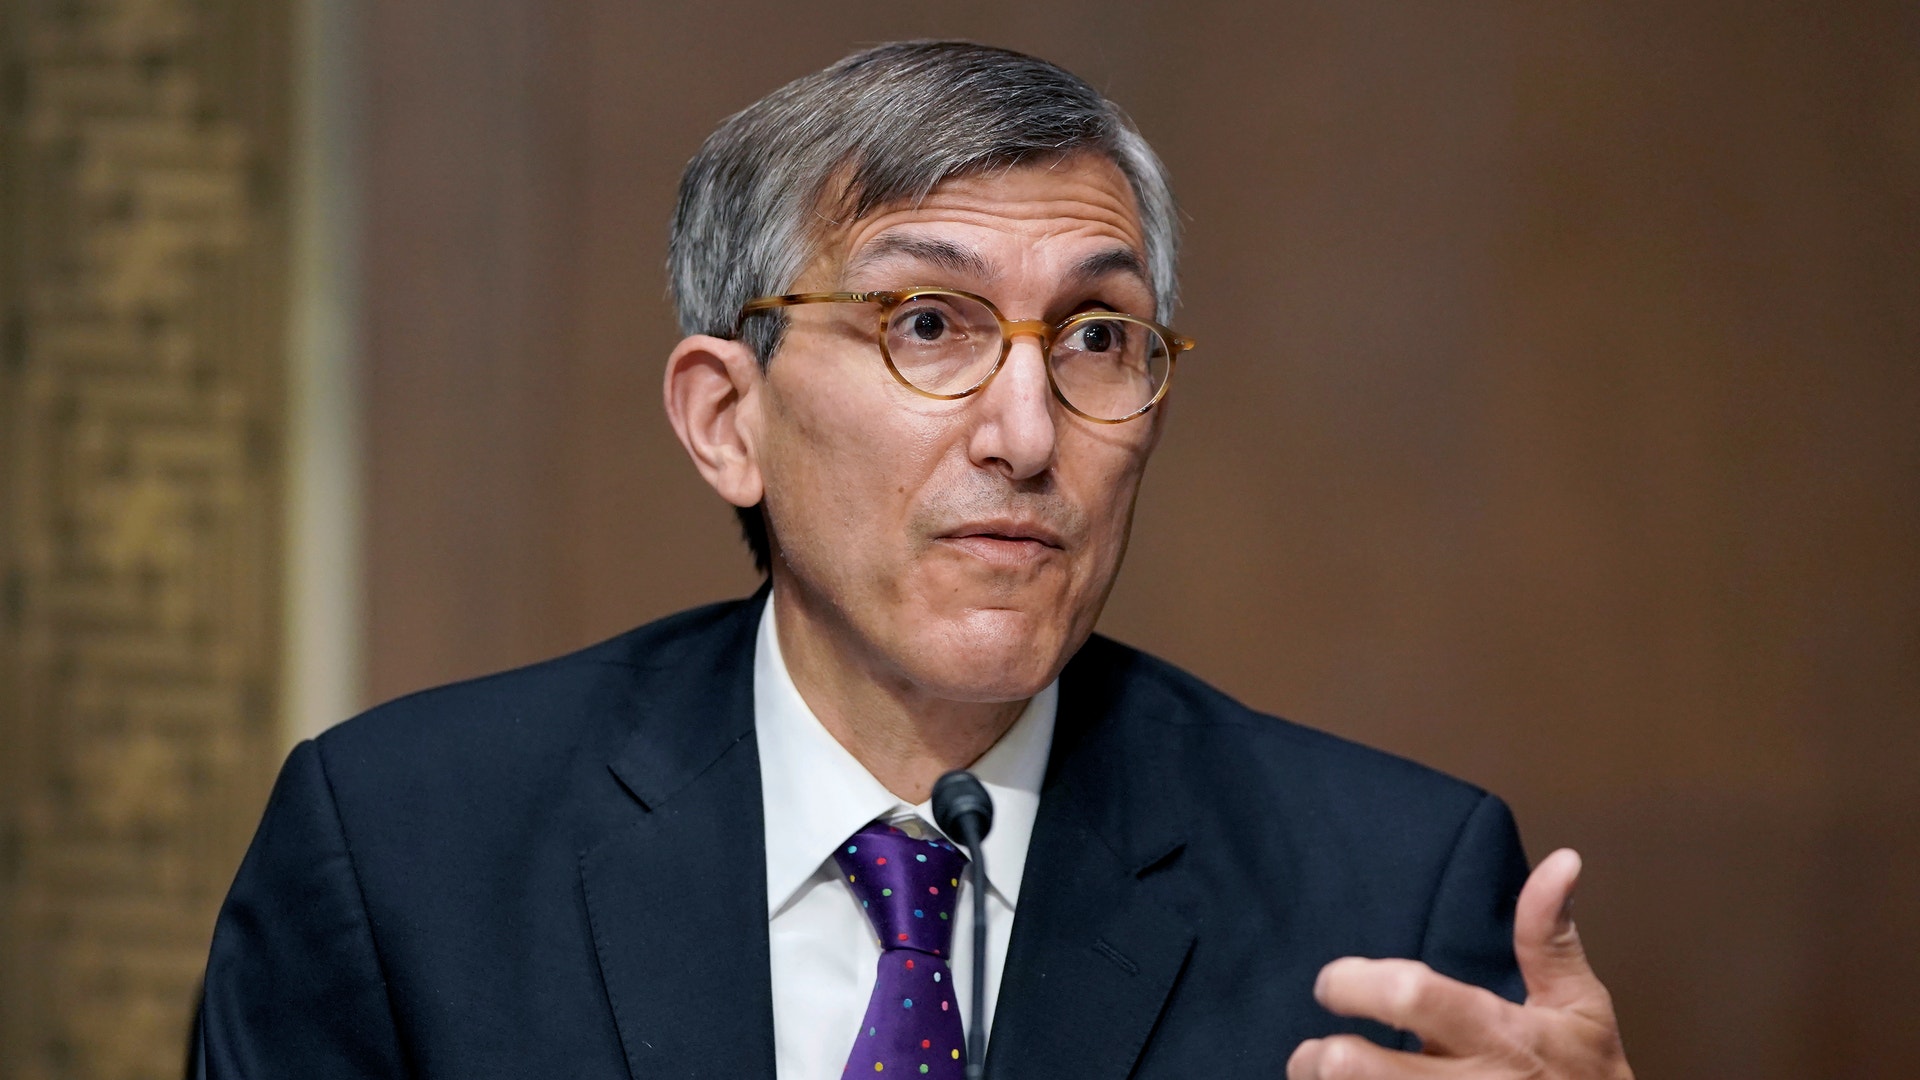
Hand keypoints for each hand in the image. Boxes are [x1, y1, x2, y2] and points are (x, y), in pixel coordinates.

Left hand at [1286, 848, 1632, 1079]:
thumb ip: (1550, 936)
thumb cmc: (1587, 1079)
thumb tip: (1562, 860)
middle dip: (1317, 1058)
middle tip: (1313, 1053)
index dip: (1354, 982)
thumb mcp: (1581, 1007)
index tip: (1331, 983)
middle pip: (1357, 1068)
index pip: (1411, 995)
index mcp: (1498, 1035)